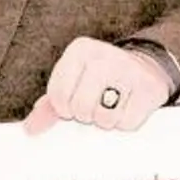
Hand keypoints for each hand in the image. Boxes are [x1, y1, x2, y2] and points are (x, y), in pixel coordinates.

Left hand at [23, 37, 171, 134]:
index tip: (74, 102)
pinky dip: (126, 123)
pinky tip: (128, 107)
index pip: (59, 95)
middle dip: (87, 114)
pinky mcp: (150, 88)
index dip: (65, 108)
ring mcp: (130, 70)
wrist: (146, 67)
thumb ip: (49, 105)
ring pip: (105, 118)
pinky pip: (128, 123)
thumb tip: (30, 129)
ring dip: (107, 120)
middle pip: (81, 108)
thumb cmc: (101, 79)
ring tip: (112, 105)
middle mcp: (104, 55)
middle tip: (96, 104)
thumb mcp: (73, 83)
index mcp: (80, 50)